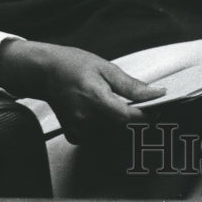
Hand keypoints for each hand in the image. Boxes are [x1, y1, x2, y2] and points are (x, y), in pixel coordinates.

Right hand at [0, 39, 165, 143]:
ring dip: (119, 121)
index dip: (146, 115)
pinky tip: (99, 112)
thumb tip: (155, 93)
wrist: (45, 73)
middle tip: (135, 102)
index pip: (128, 117)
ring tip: (111, 102)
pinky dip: (105, 126)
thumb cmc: (73, 65)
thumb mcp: (105, 68)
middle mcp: (86, 118)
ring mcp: (79, 129)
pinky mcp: (74, 135)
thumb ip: (131, 85)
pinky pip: (99, 136)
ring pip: (113, 133)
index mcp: (95, 98)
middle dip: (133, 116)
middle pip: (123, 127)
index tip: (156, 108)